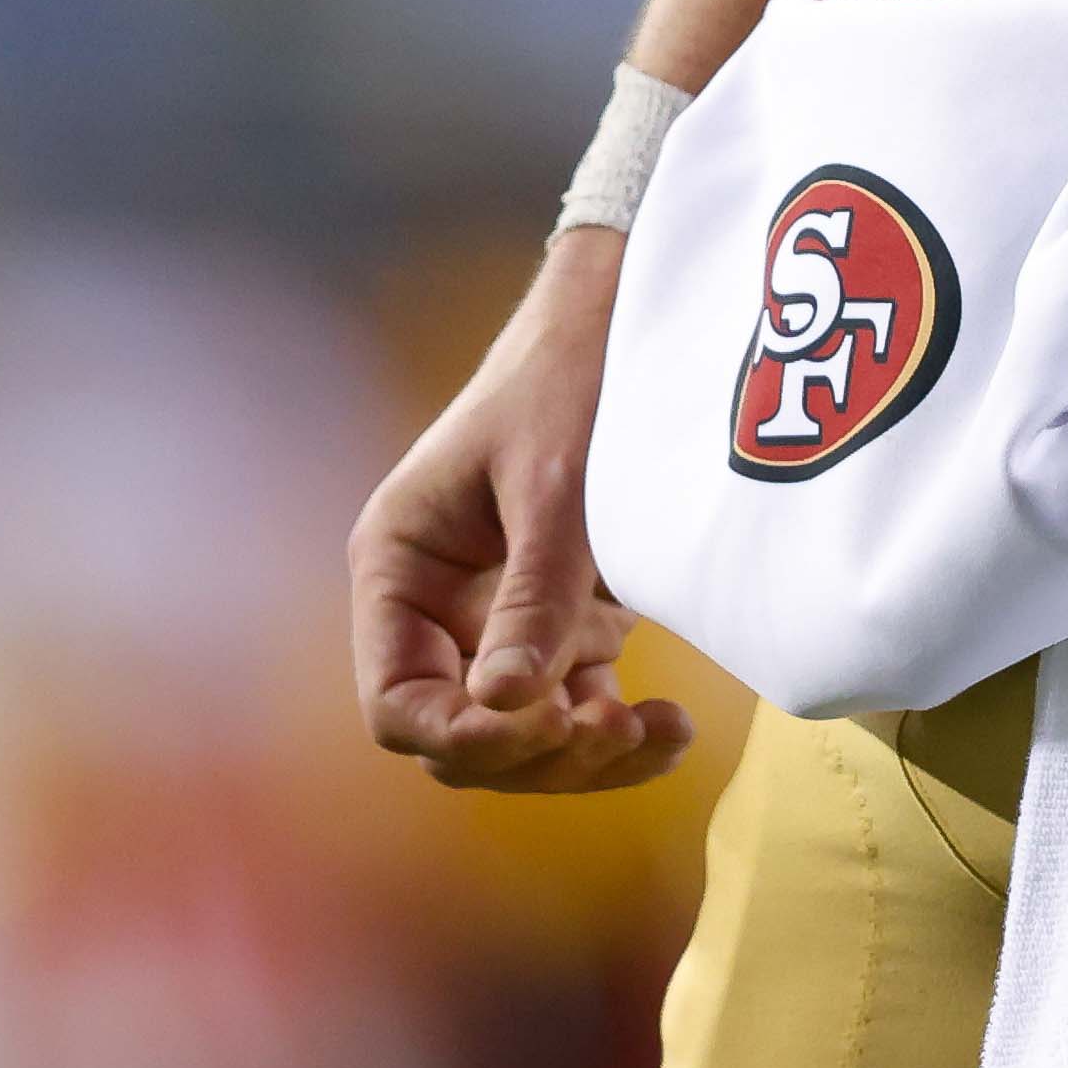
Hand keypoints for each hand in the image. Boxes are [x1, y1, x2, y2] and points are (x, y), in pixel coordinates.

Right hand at [351, 229, 695, 790]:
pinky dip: (615, 729)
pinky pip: (572, 704)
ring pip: (521, 733)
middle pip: (460, 736)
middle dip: (535, 752)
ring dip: (584, 755)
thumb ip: (534, 595)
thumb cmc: (573, 377)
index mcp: (398, 566)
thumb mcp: (555, 486)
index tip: (543, 724)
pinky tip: (670, 724)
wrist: (633, 313)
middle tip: (615, 727)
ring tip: (660, 730)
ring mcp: (497, 617)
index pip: (397, 703)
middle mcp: (435, 605)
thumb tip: (505, 706)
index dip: (461, 736)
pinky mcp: (560, 619)